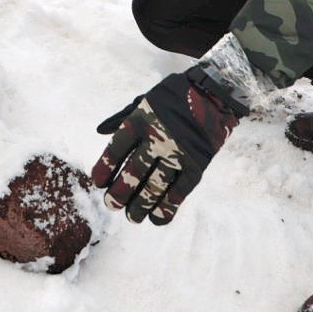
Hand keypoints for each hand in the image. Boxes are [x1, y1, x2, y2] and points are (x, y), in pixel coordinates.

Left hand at [91, 68, 240, 224]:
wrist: (214, 93)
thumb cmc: (174, 96)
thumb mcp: (145, 99)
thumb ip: (122, 116)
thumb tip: (100, 131)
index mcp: (141, 120)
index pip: (116, 148)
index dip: (105, 167)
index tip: (98, 183)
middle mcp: (158, 137)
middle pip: (134, 171)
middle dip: (120, 192)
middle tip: (112, 205)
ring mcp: (178, 152)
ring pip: (156, 185)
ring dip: (142, 204)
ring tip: (132, 217)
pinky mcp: (197, 164)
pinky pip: (180, 191)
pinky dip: (168, 207)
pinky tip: (157, 218)